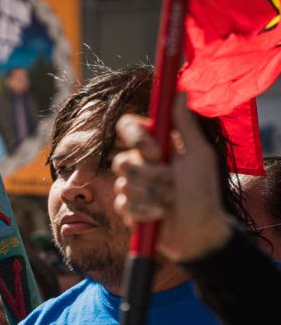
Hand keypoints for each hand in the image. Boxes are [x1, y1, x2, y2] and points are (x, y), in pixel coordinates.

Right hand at [112, 93, 232, 260]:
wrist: (198, 232)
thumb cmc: (203, 192)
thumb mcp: (198, 155)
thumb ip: (185, 124)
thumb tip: (180, 92)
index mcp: (157, 145)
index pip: (128, 127)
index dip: (136, 139)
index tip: (155, 151)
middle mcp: (142, 162)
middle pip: (121, 160)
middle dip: (148, 176)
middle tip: (171, 183)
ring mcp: (133, 186)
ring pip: (122, 185)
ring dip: (151, 195)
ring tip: (170, 202)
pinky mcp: (128, 207)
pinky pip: (123, 204)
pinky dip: (144, 211)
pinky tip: (159, 215)